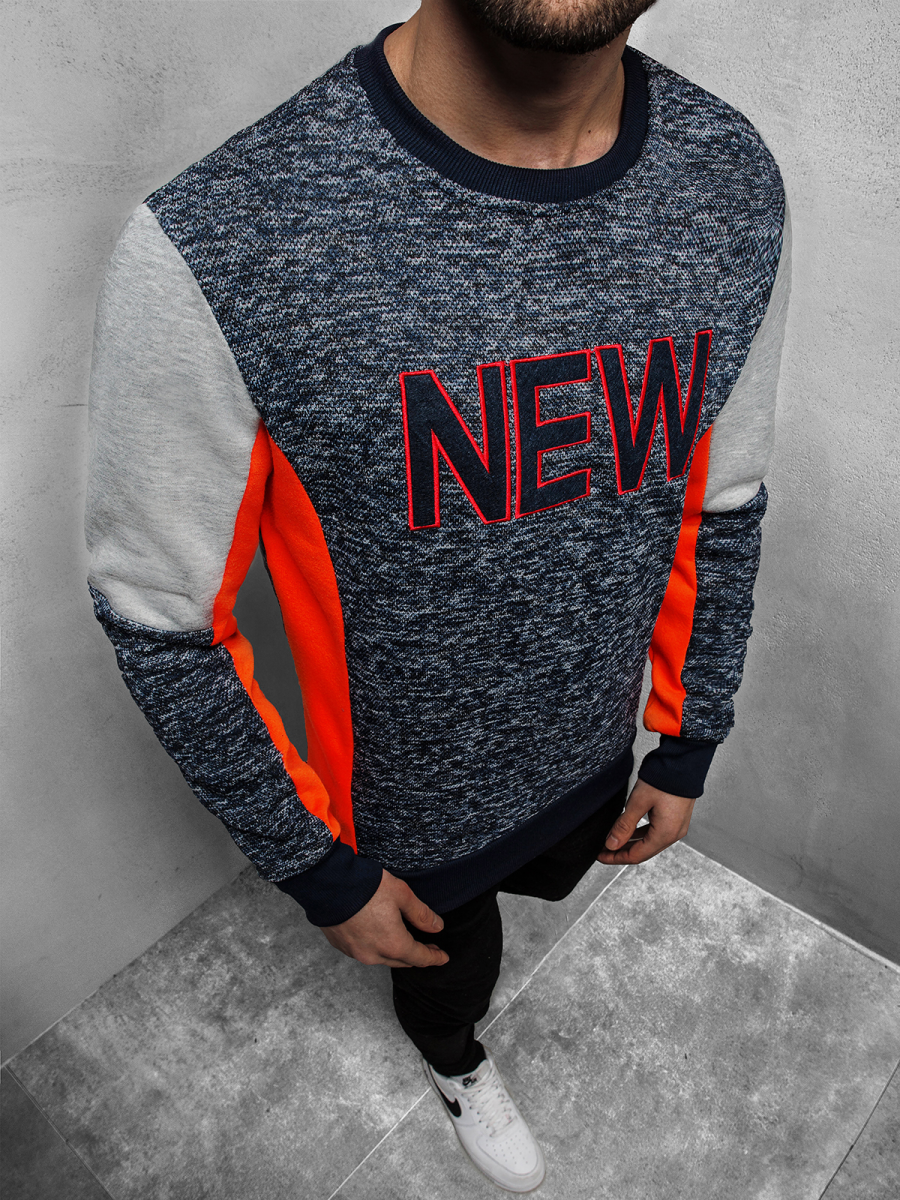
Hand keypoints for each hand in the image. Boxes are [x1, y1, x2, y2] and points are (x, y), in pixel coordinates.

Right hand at [321, 869, 449, 967]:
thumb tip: (437, 927)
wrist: (328, 884)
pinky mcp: (341, 945)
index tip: (443, 957)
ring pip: (382, 958)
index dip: (434, 958)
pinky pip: (364, 951)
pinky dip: (376, 946)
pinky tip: (378, 934)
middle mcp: (373, 955)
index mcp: (393, 945)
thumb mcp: (402, 894)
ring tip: (403, 940)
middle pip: (402, 961)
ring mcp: (355, 952)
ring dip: (395, 952)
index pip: (420, 958)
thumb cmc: (366, 887)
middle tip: (428, 947)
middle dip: (417, 955)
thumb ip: (421, 914)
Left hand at [595, 779, 694, 865]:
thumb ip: (624, 825)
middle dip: (622, 852)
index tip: (601, 856)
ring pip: (650, 842)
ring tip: (614, 840)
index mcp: (666, 833)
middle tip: (604, 850)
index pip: (637, 855)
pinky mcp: (677, 817)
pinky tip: (630, 830)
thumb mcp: (638, 802)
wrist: (683, 761)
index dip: (616, 857)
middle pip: (644, 851)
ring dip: (631, 843)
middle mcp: (674, 833)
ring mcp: (677, 826)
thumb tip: (611, 845)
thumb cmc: (663, 779)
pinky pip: (657, 832)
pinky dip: (642, 834)